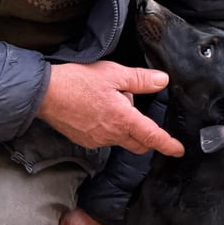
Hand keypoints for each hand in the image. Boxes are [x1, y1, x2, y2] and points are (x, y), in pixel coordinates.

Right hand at [37, 60, 184, 156]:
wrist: (45, 94)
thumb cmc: (77, 81)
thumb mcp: (113, 74)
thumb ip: (140, 80)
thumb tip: (161, 81)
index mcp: (123, 119)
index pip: (152, 136)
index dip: (168, 145)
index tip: (178, 150)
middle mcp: (112, 135)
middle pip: (139, 143)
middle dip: (146, 136)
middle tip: (136, 112)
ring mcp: (99, 141)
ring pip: (122, 139)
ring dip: (124, 126)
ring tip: (109, 102)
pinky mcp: (87, 141)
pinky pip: (106, 138)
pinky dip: (109, 128)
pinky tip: (97, 111)